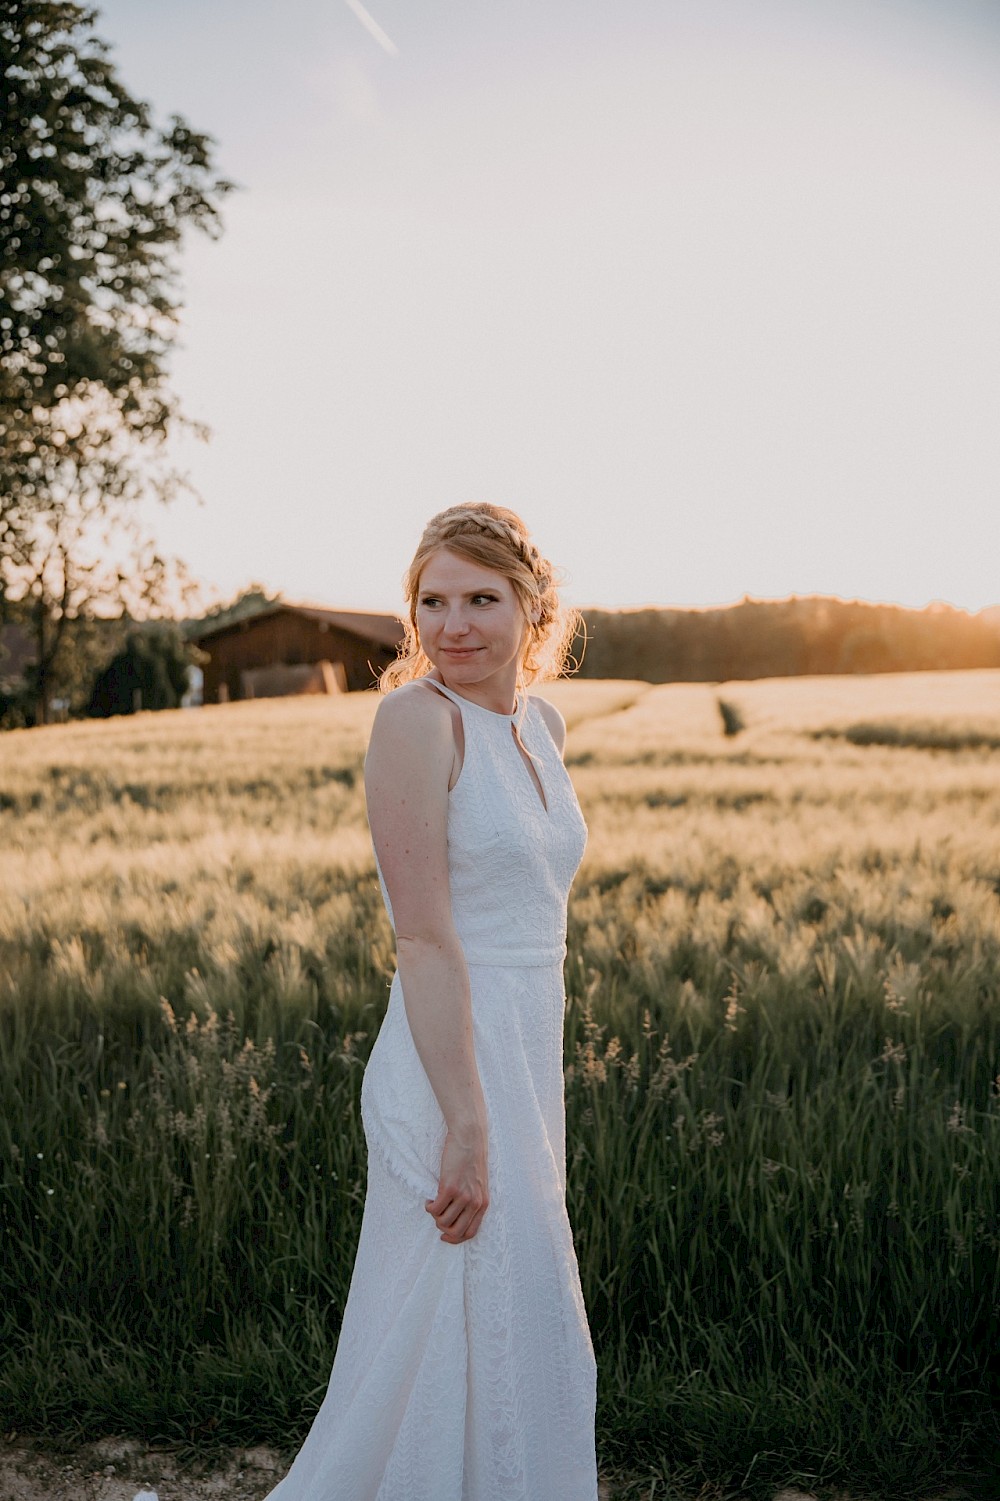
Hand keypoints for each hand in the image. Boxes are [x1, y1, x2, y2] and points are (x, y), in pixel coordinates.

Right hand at [425, 1127, 488, 1244]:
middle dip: (443, 1229)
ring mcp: (462, 1196)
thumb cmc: (471, 1159)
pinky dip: (429, 1207)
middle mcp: (474, 1203)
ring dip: (435, 1216)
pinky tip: (430, 1199)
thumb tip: (457, 1217)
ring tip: (434, 1204)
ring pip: (443, 1221)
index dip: (455, 1239)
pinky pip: (435, 1209)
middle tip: (437, 1217)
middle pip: (456, 1232)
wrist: (470, 1138)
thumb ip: (472, 1201)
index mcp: (483, 1203)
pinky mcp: (449, 1187)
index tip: (445, 1236)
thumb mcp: (478, 1184)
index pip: (470, 1233)